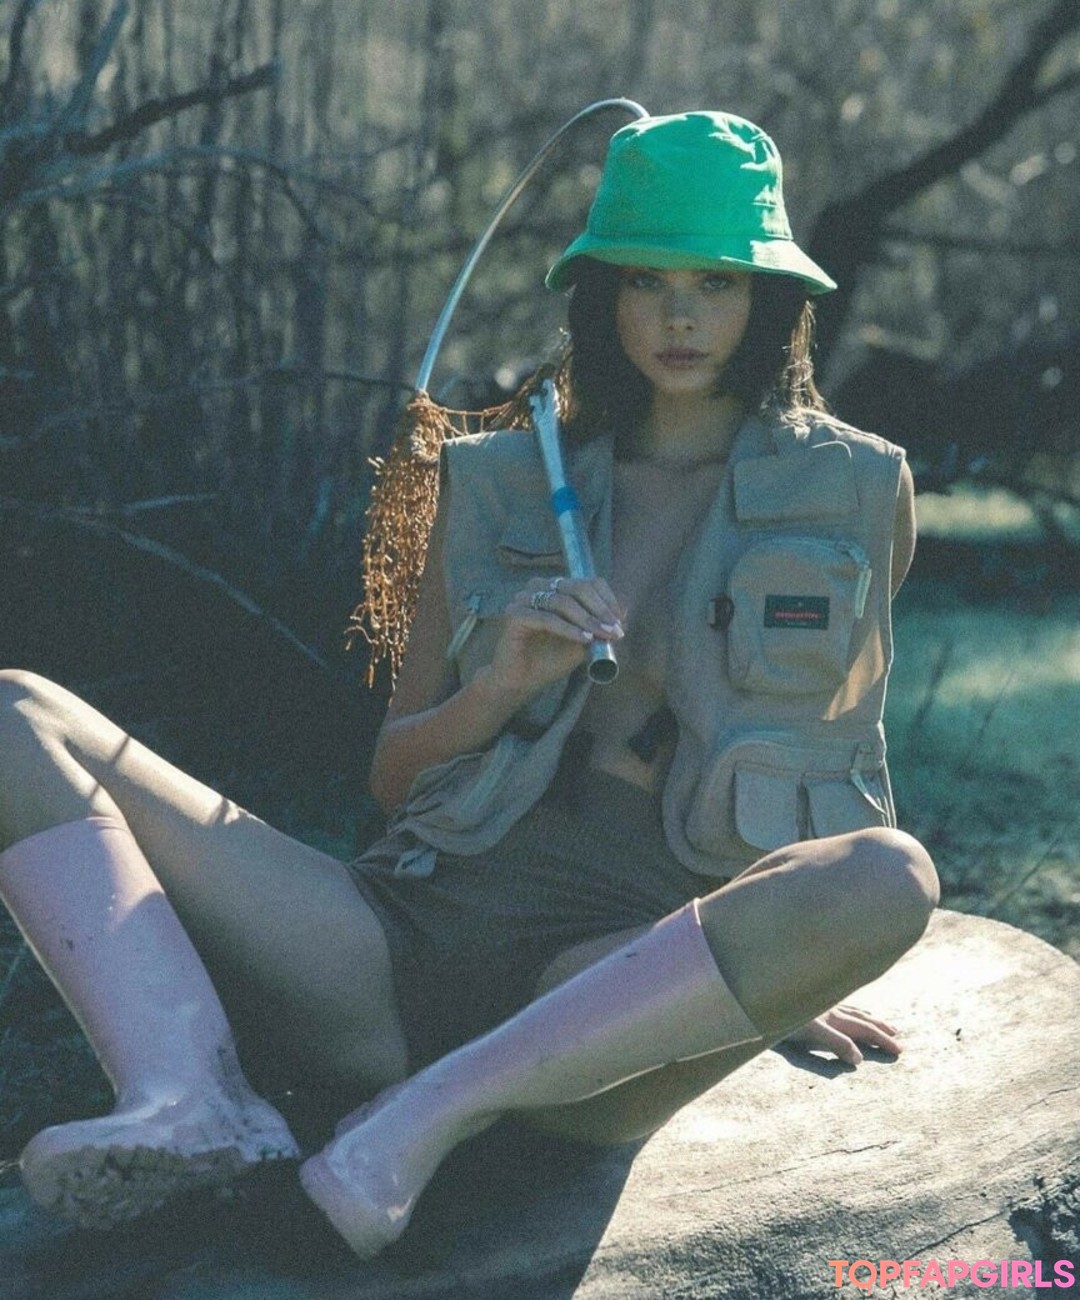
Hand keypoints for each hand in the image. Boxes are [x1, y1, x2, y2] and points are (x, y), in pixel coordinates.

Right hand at [488, 576, 624, 697]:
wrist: (521, 682)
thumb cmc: (550, 660)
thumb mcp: (583, 641)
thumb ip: (600, 624)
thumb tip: (625, 609)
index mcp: (555, 588)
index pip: (587, 582)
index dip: (607, 599)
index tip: (620, 621)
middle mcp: (539, 587)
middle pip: (577, 587)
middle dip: (600, 610)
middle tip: (614, 630)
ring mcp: (524, 599)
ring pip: (562, 601)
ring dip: (587, 619)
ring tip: (602, 635)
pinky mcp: (514, 615)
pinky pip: (546, 618)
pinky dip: (568, 628)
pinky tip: (583, 639)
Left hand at [781, 1004, 900, 1065]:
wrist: (762, 999)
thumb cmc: (784, 1019)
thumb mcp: (811, 1033)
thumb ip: (836, 1043)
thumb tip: (859, 1058)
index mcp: (834, 1017)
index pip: (864, 1030)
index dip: (882, 1040)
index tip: (899, 1050)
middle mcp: (830, 1009)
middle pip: (861, 1018)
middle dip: (880, 1029)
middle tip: (897, 1037)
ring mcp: (821, 1005)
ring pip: (851, 1010)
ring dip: (867, 1018)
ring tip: (879, 1022)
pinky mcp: (810, 1003)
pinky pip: (838, 1006)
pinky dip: (850, 1010)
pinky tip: (846, 1011)